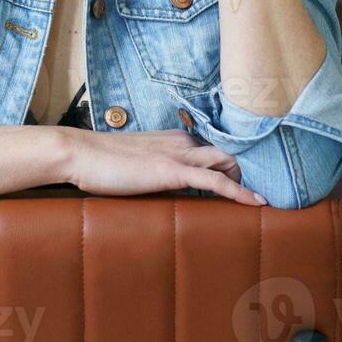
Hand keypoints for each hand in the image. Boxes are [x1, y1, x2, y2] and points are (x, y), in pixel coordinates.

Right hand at [60, 128, 267, 205]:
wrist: (80, 154)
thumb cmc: (101, 162)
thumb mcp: (137, 164)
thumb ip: (158, 172)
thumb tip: (171, 189)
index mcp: (175, 138)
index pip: (214, 148)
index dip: (232, 165)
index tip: (243, 181)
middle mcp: (183, 141)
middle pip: (228, 153)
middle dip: (245, 173)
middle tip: (252, 195)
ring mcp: (179, 155)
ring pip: (228, 161)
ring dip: (247, 181)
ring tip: (261, 200)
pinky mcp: (173, 171)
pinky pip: (216, 181)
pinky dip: (240, 192)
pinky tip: (257, 203)